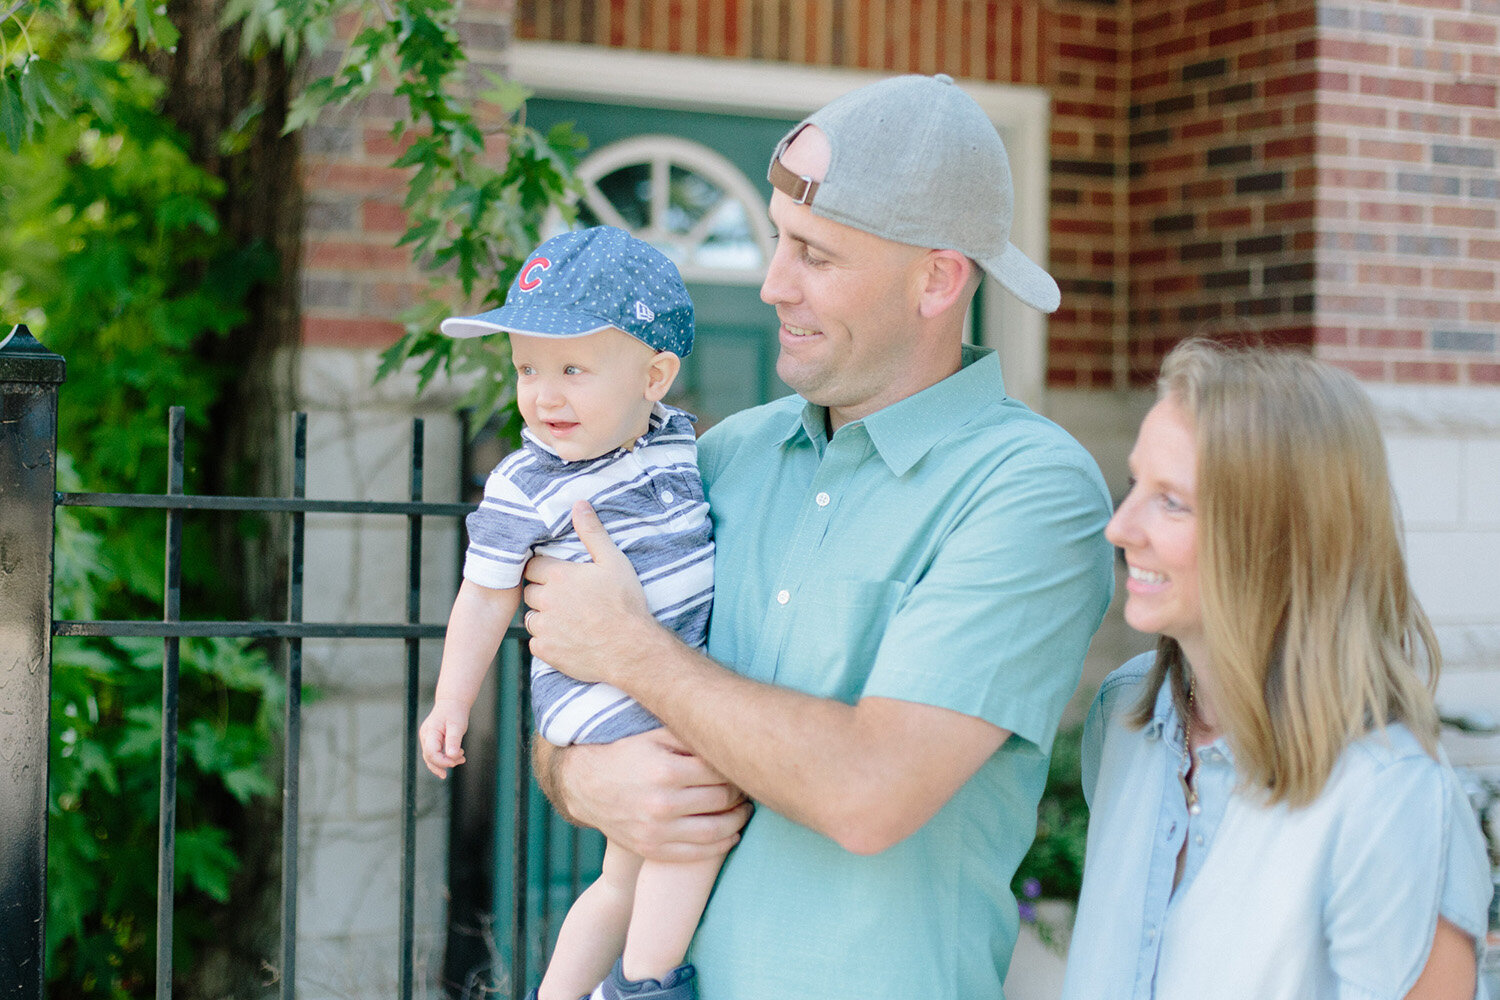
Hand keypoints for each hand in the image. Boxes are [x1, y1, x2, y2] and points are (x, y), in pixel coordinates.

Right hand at [419, 698, 470, 777]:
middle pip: (429, 758)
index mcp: (430, 732)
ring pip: (431, 758)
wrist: (452, 702)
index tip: (456, 760)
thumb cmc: (455, 712)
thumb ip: (454, 740)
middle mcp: (425, 737)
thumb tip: (452, 756)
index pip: (431, 753)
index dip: (442, 761)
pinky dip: (445, 758)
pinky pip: (435, 754)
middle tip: (461, 760)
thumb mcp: (457, 725)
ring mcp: (427, 739)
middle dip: (445, 764)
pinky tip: (456, 758)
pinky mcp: (431, 741)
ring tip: (461, 759)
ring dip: (446, 762)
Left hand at [523, 500, 656, 685]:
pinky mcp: (547, 651)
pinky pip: (536, 642)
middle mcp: (546, 601)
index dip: (544, 570)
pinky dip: (547, 640)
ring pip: (531, 618)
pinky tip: (567, 638)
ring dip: (543, 616)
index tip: (558, 576)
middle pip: (530, 592)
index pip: (533, 567)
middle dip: (543, 593)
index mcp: (559, 576)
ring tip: (567, 618)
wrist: (632, 649)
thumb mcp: (614, 561)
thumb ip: (592, 532)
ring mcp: (545, 628)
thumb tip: (579, 504)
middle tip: (565, 598)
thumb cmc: (625, 604)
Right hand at [545, 728, 751, 861]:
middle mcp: (662, 803)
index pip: (720, 771)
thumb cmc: (625, 752)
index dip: (735, 767)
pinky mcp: (651, 849)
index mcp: (665, 770)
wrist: (583, 784)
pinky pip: (697, 853)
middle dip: (740, 793)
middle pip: (722, 800)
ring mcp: (656, 830)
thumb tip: (727, 734)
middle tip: (747, 785)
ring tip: (744, 810)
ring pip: (716, 830)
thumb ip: (688, 735)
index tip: (741, 763)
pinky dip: (721, 845)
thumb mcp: (653, 734)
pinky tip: (731, 834)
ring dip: (738, 821)